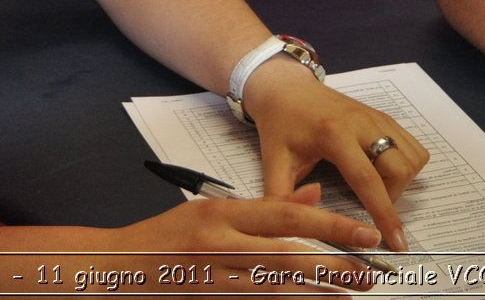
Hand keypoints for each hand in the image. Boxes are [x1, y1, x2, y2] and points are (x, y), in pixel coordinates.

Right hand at [114, 184, 378, 292]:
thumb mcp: (210, 208)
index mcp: (220, 214)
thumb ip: (264, 207)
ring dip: (317, 293)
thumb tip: (314, 195)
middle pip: (287, 256)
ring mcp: (213, 280)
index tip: (364, 232)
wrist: (117, 268)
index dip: (329, 224)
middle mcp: (218, 246)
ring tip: (350, 294)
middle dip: (332, 266)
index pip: (285, 215)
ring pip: (276, 288)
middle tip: (367, 272)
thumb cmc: (164, 236)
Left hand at [241, 60, 429, 251]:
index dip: (384, 214)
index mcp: (334, 135)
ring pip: (412, 158)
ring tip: (373, 184)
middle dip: (391, 197)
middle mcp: (362, 123)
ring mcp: (377, 117)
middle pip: (399, 170)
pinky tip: (381, 168)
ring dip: (400, 181)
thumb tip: (303, 227)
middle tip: (367, 202)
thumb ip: (283, 199)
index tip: (396, 243)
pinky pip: (413, 146)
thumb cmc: (280, 127)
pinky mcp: (384, 116)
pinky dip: (406, 165)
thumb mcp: (272, 163)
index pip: (367, 180)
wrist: (286, 89)